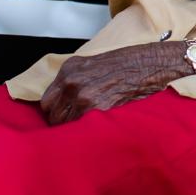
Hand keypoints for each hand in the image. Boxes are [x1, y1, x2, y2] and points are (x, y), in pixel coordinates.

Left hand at [41, 43, 185, 124]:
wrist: (149, 64)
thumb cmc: (126, 64)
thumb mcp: (92, 65)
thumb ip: (73, 80)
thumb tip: (63, 102)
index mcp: (69, 70)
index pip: (46, 101)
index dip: (54, 111)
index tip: (62, 116)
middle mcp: (72, 82)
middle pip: (53, 115)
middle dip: (62, 122)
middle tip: (75, 125)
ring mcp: (83, 96)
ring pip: (66, 125)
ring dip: (75, 128)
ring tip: (88, 127)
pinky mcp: (97, 108)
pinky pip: (83, 128)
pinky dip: (88, 130)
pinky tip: (98, 126)